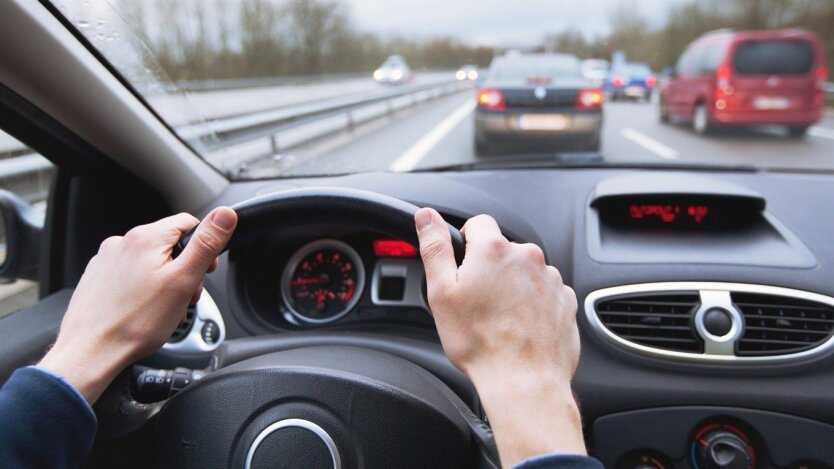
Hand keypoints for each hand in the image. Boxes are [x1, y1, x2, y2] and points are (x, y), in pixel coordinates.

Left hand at [38, 207, 237, 403]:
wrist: (91, 351)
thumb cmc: (136, 322)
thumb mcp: (184, 280)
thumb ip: (206, 244)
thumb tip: (225, 214)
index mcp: (146, 237)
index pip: (188, 223)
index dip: (204, 248)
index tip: (205, 271)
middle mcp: (122, 242)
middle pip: (170, 245)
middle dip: (184, 270)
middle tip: (184, 297)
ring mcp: (107, 260)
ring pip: (151, 263)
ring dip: (165, 282)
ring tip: (164, 309)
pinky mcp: (98, 278)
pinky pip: (131, 276)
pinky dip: (144, 290)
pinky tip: (144, 311)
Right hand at [415, 208, 584, 465]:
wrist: (524, 381)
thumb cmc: (480, 342)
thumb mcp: (442, 292)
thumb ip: (435, 247)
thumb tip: (426, 216)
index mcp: (494, 249)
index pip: (479, 224)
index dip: (466, 243)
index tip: (462, 268)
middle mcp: (528, 257)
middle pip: (503, 251)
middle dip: (490, 270)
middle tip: (477, 302)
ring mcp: (550, 279)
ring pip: (524, 273)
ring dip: (513, 287)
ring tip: (499, 320)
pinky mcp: (565, 301)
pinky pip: (544, 293)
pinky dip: (533, 305)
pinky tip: (520, 328)